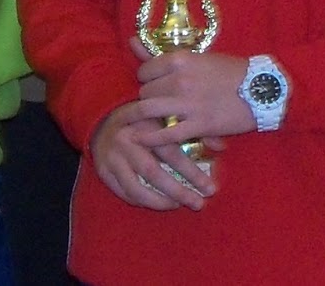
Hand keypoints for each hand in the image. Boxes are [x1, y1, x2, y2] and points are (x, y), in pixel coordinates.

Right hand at [89, 100, 216, 210]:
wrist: (103, 120)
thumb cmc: (145, 121)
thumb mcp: (166, 118)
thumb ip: (192, 130)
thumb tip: (221, 146)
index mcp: (144, 124)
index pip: (170, 152)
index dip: (192, 172)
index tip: (211, 187)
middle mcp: (126, 141)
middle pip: (153, 172)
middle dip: (178, 192)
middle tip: (199, 203)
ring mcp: (112, 157)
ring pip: (136, 188)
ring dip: (160, 202)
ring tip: (179, 205)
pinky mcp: (103, 170)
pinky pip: (124, 193)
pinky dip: (142, 201)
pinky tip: (158, 202)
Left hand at [135, 44, 253, 140]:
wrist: (261, 89)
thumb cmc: (231, 71)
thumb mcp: (197, 56)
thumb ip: (160, 54)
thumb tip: (130, 41)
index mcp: (180, 60)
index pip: (145, 71)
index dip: (147, 79)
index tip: (154, 83)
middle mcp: (180, 80)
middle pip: (145, 92)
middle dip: (147, 98)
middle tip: (156, 102)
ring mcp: (188, 104)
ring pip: (149, 110)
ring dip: (143, 116)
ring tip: (141, 120)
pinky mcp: (198, 125)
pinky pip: (166, 134)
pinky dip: (150, 138)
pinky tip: (140, 139)